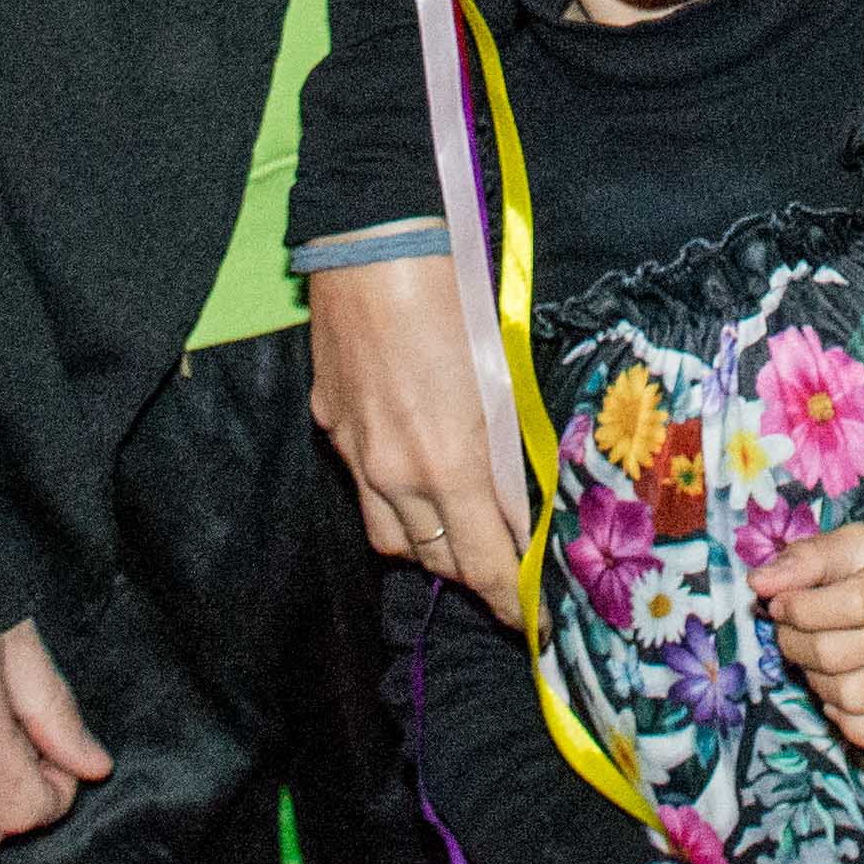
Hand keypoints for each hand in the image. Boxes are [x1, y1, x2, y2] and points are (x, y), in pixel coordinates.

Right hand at [307, 256, 524, 594]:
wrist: (372, 239)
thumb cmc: (454, 294)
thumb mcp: (501, 378)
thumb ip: (510, 449)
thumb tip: (525, 498)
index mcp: (448, 464)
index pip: (487, 564)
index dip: (513, 603)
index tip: (533, 624)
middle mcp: (394, 473)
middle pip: (438, 561)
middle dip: (477, 576)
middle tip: (508, 574)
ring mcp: (355, 451)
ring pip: (392, 538)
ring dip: (430, 547)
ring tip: (460, 533)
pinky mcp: (330, 423)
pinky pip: (363, 489)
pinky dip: (394, 500)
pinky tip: (413, 475)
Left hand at [752, 526, 863, 757]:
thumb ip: (812, 556)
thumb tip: (759, 584)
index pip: (846, 603)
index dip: (797, 610)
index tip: (779, 606)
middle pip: (841, 655)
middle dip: (795, 647)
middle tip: (790, 635)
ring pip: (855, 698)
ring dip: (816, 685)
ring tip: (816, 664)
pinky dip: (853, 727)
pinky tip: (841, 703)